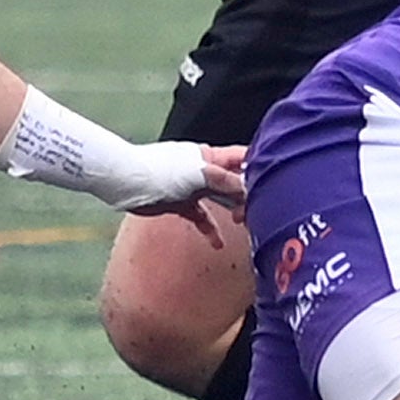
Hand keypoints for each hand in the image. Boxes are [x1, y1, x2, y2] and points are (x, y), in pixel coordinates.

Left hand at [128, 144, 247, 247]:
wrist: (127, 183)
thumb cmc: (160, 171)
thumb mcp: (198, 174)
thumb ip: (225, 180)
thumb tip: (247, 187)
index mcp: (210, 156)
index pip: (241, 157)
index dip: (258, 166)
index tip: (273, 182)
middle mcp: (204, 170)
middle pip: (233, 181)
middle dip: (248, 195)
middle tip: (258, 211)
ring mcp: (192, 187)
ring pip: (220, 200)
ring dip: (232, 211)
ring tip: (243, 225)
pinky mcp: (181, 203)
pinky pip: (201, 216)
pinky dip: (209, 229)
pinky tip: (216, 243)